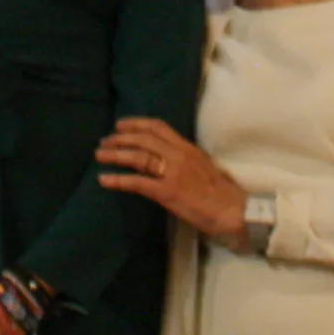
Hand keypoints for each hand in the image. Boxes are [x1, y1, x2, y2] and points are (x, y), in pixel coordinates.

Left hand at [96, 117, 247, 246]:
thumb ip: (186, 160)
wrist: (234, 210)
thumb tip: (168, 160)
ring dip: (115, 155)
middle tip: (104, 142)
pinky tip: (105, 180)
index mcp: (188, 148)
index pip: (159, 127)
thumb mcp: (204, 167)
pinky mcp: (168, 191)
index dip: (136, 124)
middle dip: (120, 138)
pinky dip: (118, 180)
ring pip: (137, 156)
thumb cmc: (222, 193)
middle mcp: (179, 155)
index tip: (120, 125)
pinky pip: (138, 183)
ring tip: (99, 156)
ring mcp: (172, 172)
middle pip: (143, 139)